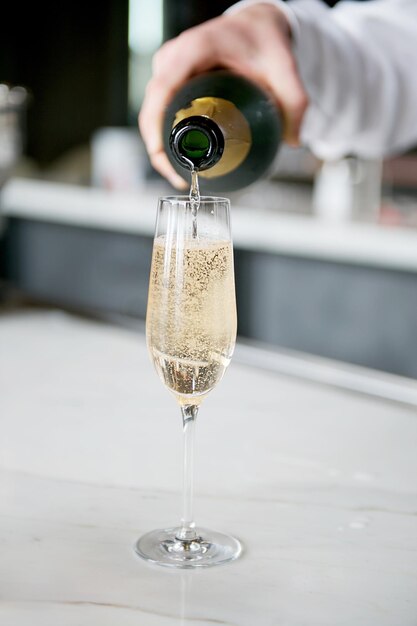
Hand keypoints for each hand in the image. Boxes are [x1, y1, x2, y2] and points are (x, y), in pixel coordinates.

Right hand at [139, 2, 307, 187]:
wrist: (256, 25)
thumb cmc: (263, 38)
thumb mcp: (284, 65)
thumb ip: (295, 101)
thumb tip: (293, 140)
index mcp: (195, 49)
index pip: (164, 87)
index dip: (156, 122)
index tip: (161, 151)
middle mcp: (175, 57)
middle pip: (152, 105)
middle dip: (158, 146)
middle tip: (179, 176)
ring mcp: (169, 67)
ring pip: (152, 109)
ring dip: (159, 142)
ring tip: (180, 172)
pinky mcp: (170, 77)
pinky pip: (158, 108)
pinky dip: (164, 132)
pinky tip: (178, 154)